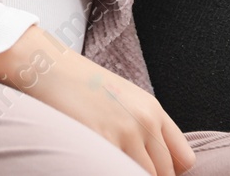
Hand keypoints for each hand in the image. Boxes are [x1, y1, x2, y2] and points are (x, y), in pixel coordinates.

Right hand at [0, 24, 195, 175]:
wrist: (45, 63)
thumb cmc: (77, 82)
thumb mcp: (121, 97)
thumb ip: (141, 125)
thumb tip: (149, 160)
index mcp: (153, 109)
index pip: (184, 159)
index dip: (170, 173)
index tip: (151, 171)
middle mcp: (145, 121)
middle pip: (164, 173)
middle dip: (144, 174)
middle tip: (121, 165)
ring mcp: (124, 131)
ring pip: (141, 174)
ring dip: (124, 171)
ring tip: (104, 163)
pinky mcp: (101, 139)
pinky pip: (115, 170)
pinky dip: (106, 169)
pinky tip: (92, 161)